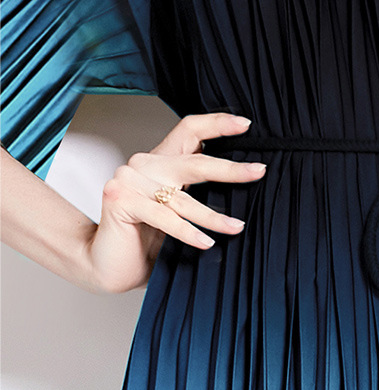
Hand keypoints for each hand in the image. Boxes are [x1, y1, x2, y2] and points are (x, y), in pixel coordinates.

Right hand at [86, 113, 265, 292]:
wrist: (108, 265)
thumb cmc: (148, 241)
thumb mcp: (180, 213)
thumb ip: (199, 195)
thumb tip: (244, 185)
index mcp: (161, 161)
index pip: (189, 129)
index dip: (217, 123)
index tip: (245, 124)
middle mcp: (144, 165)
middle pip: (194, 162)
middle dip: (230, 169)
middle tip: (258, 172)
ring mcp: (130, 180)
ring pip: (183, 197)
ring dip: (214, 216)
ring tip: (237, 227)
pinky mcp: (121, 200)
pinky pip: (164, 217)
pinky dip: (188, 232)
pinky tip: (206, 243)